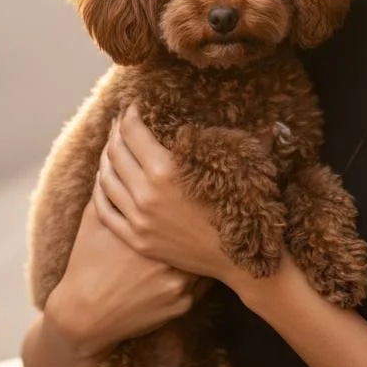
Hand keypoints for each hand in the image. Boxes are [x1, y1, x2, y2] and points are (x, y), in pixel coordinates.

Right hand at [47, 198, 210, 356]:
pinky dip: (201, 271)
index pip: (182, 204)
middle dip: (199, 221)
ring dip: (203, 247)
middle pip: (198, 230)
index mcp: (148, 230)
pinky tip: (196, 261)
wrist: (83, 315)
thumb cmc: (87, 262)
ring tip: (203, 235)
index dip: (189, 195)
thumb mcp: (94, 220)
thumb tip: (114, 152)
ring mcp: (178, 284)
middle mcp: (167, 257)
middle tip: (203, 211)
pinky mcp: (182, 305)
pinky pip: (204, 283)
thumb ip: (110, 187)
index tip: (192, 188)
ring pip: (205, 257)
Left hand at [94, 103, 239, 285]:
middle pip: (115, 152)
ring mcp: (138, 219)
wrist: (241, 260)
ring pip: (106, 179)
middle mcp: (146, 193)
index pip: (133, 131)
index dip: (130, 113)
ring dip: (106, 159)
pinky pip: (105, 211)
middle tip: (120, 123)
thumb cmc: (244, 209)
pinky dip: (100, 192)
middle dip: (116, 132)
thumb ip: (239, 139)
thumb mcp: (239, 169)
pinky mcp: (136, 239)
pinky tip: (104, 181)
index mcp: (167, 170)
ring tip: (112, 148)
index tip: (133, 106)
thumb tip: (265, 121)